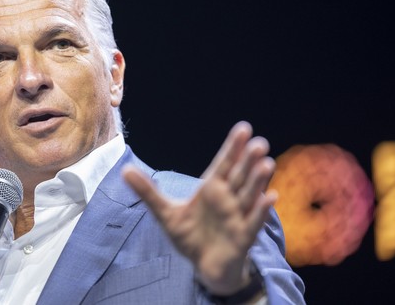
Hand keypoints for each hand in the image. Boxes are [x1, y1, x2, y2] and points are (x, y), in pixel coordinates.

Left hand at [123, 121, 276, 295]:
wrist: (204, 267)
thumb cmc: (190, 236)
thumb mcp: (165, 213)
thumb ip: (148, 192)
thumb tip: (124, 170)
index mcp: (212, 189)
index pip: (224, 164)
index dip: (233, 147)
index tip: (244, 128)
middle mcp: (228, 199)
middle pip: (239, 176)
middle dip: (249, 160)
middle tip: (259, 142)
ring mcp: (238, 217)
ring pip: (249, 195)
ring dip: (258, 180)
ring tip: (266, 163)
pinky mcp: (243, 237)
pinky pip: (253, 223)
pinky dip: (261, 211)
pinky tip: (270, 197)